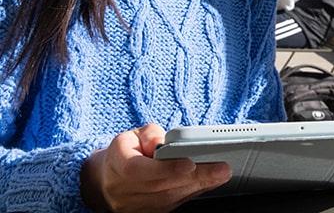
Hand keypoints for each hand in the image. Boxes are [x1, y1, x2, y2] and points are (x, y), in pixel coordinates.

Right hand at [81, 123, 231, 212]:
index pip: (139, 170)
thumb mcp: (133, 134)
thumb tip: (161, 143)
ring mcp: (133, 207)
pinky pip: (171, 205)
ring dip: (198, 186)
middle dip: (195, 177)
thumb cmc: (127, 151)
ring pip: (169, 199)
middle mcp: (123, 190)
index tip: (190, 163)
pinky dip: (192, 193)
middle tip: (222, 168)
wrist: (106, 180)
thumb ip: (149, 134)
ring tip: (221, 174)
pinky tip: (210, 182)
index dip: (165, 168)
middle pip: (161, 187)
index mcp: (117, 164)